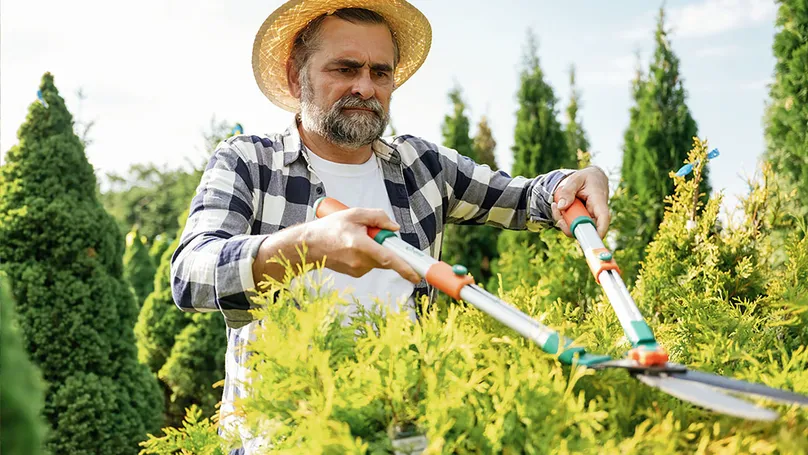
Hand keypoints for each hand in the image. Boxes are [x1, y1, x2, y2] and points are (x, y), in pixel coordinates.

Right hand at [303, 208, 420, 283]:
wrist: (309, 246)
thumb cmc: (330, 228)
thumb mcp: (354, 214)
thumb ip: (377, 217)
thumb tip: (395, 228)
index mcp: (360, 245)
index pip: (388, 259)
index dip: (405, 268)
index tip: (417, 275)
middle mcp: (360, 261)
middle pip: (387, 258)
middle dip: (387, 247)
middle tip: (372, 234)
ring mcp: (357, 270)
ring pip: (379, 260)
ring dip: (376, 250)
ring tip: (356, 238)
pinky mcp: (356, 273)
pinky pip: (371, 263)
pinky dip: (368, 255)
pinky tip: (353, 247)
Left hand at [551, 166, 609, 237]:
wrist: (593, 179)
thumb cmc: (586, 178)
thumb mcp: (576, 179)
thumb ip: (568, 191)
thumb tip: (561, 206)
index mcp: (599, 201)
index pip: (603, 218)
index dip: (599, 230)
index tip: (590, 237)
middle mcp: (596, 213)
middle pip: (586, 228)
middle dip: (567, 224)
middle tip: (556, 208)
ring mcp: (589, 219)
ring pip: (576, 229)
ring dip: (562, 220)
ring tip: (555, 205)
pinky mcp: (582, 221)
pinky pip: (571, 225)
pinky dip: (562, 219)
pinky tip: (557, 207)